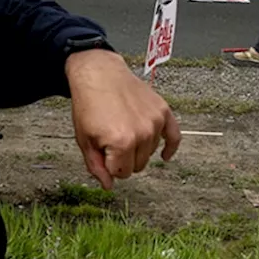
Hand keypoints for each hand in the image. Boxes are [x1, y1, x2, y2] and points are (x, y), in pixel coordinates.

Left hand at [67, 50, 180, 187]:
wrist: (98, 73)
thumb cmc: (89, 103)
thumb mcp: (84, 139)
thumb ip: (96, 166)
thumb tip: (108, 185)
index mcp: (121, 143)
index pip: (121, 173)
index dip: (110, 166)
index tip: (104, 154)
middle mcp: (142, 133)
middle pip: (138, 165)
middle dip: (124, 159)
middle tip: (112, 142)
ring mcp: (154, 122)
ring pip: (151, 153)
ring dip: (139, 148)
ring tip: (124, 131)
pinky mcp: (163, 111)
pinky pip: (174, 136)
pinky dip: (171, 148)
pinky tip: (165, 155)